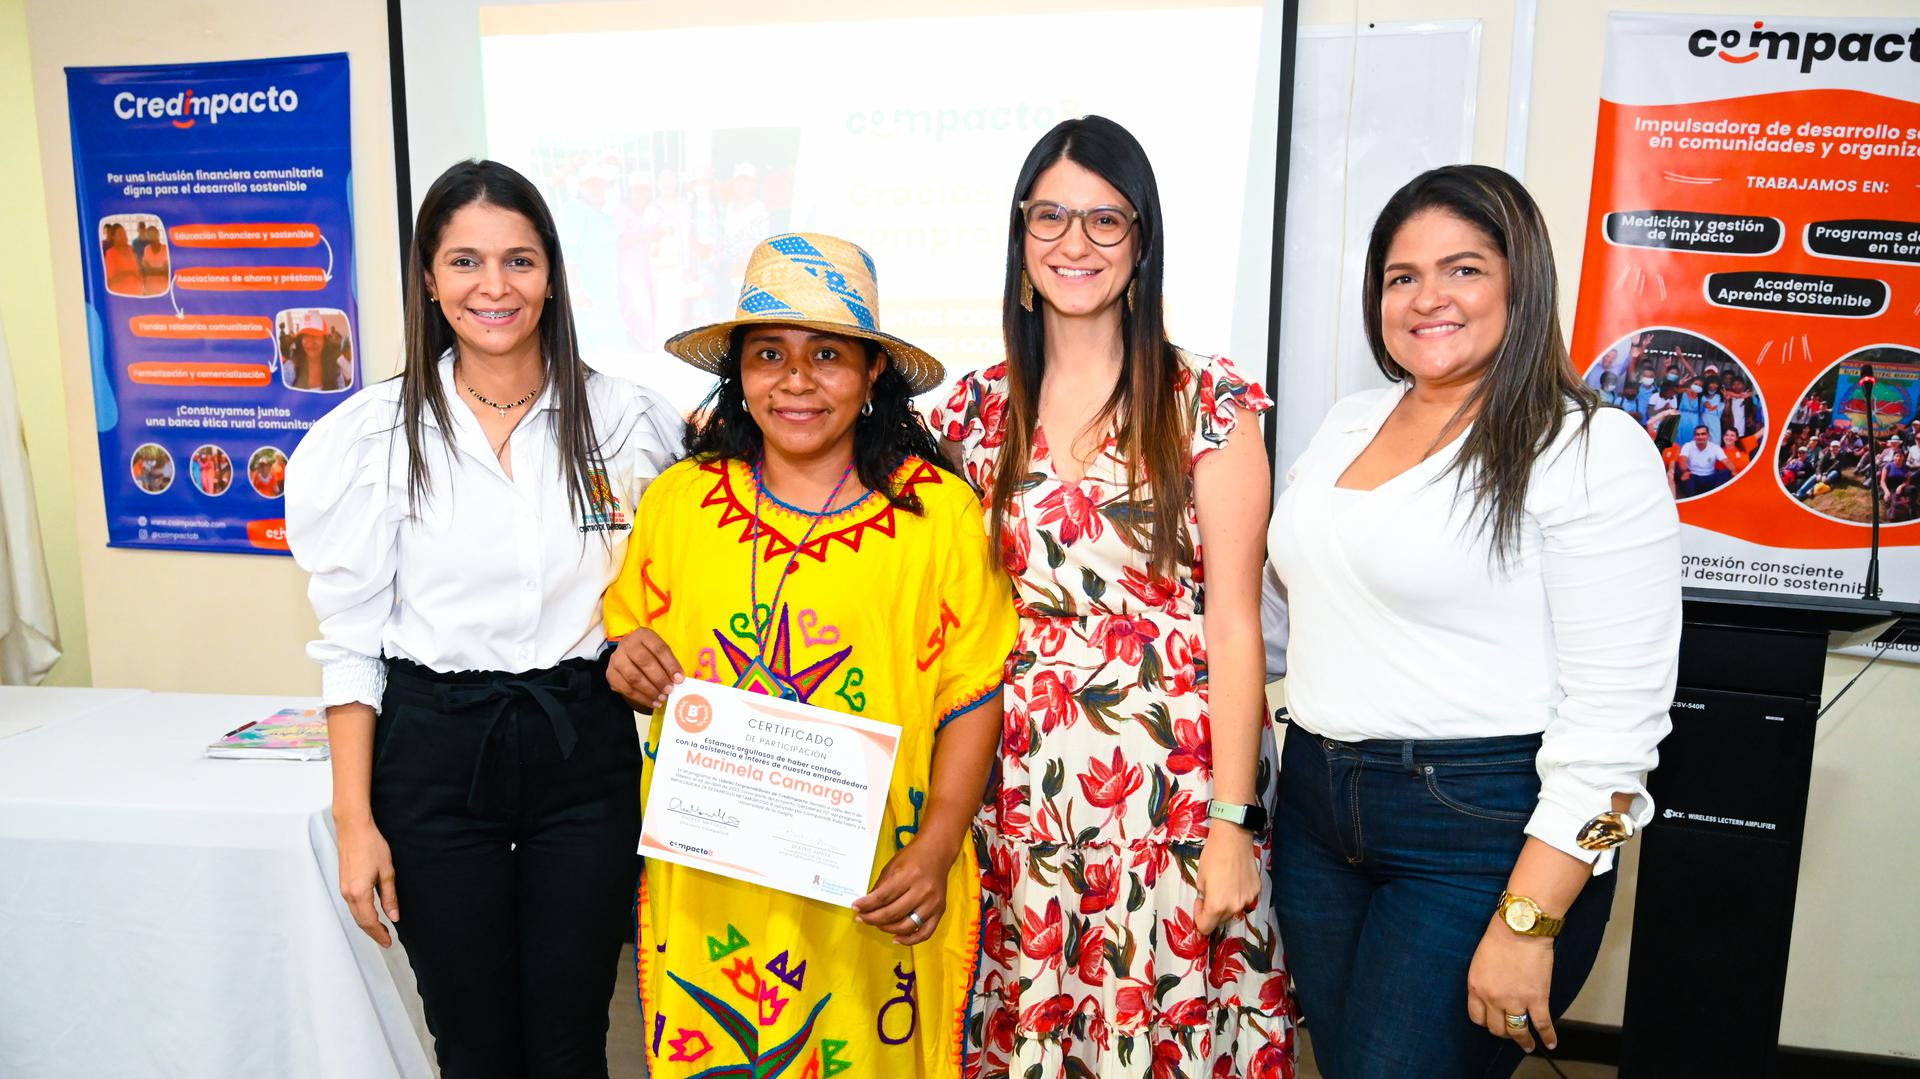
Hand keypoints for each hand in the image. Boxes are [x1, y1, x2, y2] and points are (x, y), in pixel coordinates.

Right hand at [336, 816, 398, 947]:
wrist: (353, 828)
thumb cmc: (370, 845)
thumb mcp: (387, 871)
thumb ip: (390, 896)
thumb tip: (394, 916)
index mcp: (359, 893)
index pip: (369, 922)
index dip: (379, 934)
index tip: (388, 942)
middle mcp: (348, 893)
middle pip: (360, 921)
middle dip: (373, 933)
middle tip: (386, 940)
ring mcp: (343, 888)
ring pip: (355, 913)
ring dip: (367, 924)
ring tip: (380, 930)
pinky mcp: (343, 882)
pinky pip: (352, 904)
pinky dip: (361, 913)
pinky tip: (370, 913)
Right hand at [607, 628, 682, 709]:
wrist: (628, 656)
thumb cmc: (649, 654)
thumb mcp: (660, 652)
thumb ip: (669, 663)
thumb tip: (678, 680)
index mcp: (643, 635)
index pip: (658, 648)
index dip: (670, 664)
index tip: (679, 679)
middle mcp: (627, 644)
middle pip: (644, 661)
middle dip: (659, 678)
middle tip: (669, 690)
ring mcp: (616, 659)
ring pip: (633, 677)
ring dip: (650, 690)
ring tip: (662, 698)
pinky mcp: (611, 674)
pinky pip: (626, 689)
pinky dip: (641, 698)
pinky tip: (653, 702)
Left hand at [851, 836, 956, 946]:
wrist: (937, 852)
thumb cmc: (912, 857)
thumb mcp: (892, 866)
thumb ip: (880, 887)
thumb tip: (866, 905)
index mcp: (909, 876)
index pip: (882, 897)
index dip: (866, 905)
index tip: (855, 907)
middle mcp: (922, 891)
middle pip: (892, 913)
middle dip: (872, 918)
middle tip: (861, 918)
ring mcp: (933, 903)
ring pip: (906, 926)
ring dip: (886, 929)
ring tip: (876, 924)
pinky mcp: (940, 911)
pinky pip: (925, 933)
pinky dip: (909, 940)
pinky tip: (895, 938)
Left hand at [1194, 823, 1259, 934]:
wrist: (1233, 838)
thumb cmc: (1212, 856)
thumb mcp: (1200, 879)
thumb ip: (1204, 897)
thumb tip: (1206, 903)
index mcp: (1217, 906)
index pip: (1206, 928)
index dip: (1199, 918)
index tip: (1199, 903)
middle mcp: (1235, 907)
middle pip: (1221, 921)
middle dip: (1212, 912)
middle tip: (1209, 894)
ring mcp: (1248, 899)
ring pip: (1234, 911)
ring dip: (1226, 904)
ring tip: (1223, 885)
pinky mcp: (1257, 890)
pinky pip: (1244, 899)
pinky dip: (1238, 895)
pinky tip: (1235, 879)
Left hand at [1466, 918, 1557, 1052]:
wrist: (1521, 927)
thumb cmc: (1500, 937)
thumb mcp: (1480, 961)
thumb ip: (1483, 981)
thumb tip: (1491, 994)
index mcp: (1476, 987)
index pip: (1477, 1017)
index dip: (1486, 1022)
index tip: (1493, 1023)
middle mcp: (1493, 998)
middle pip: (1496, 1028)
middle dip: (1504, 1032)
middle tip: (1511, 1033)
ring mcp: (1515, 1001)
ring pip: (1517, 1031)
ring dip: (1523, 1041)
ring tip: (1527, 1046)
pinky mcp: (1537, 999)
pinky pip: (1542, 1025)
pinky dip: (1548, 1037)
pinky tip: (1551, 1043)